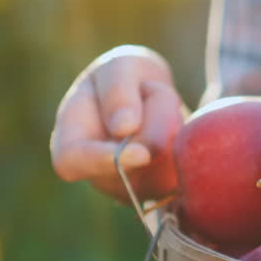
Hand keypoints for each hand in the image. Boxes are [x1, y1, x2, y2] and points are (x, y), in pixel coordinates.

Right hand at [50, 45, 185, 201]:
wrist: (153, 95)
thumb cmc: (126, 78)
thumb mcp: (120, 67)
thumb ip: (118, 91)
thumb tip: (124, 128)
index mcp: (70, 141)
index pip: (72, 163)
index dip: (103, 161)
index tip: (141, 152)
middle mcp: (99, 174)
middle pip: (132, 168)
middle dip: (156, 127)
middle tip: (154, 91)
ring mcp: (133, 190)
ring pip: (165, 169)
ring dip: (174, 127)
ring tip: (160, 107)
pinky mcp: (166, 192)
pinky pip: (186, 173)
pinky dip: (189, 142)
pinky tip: (176, 128)